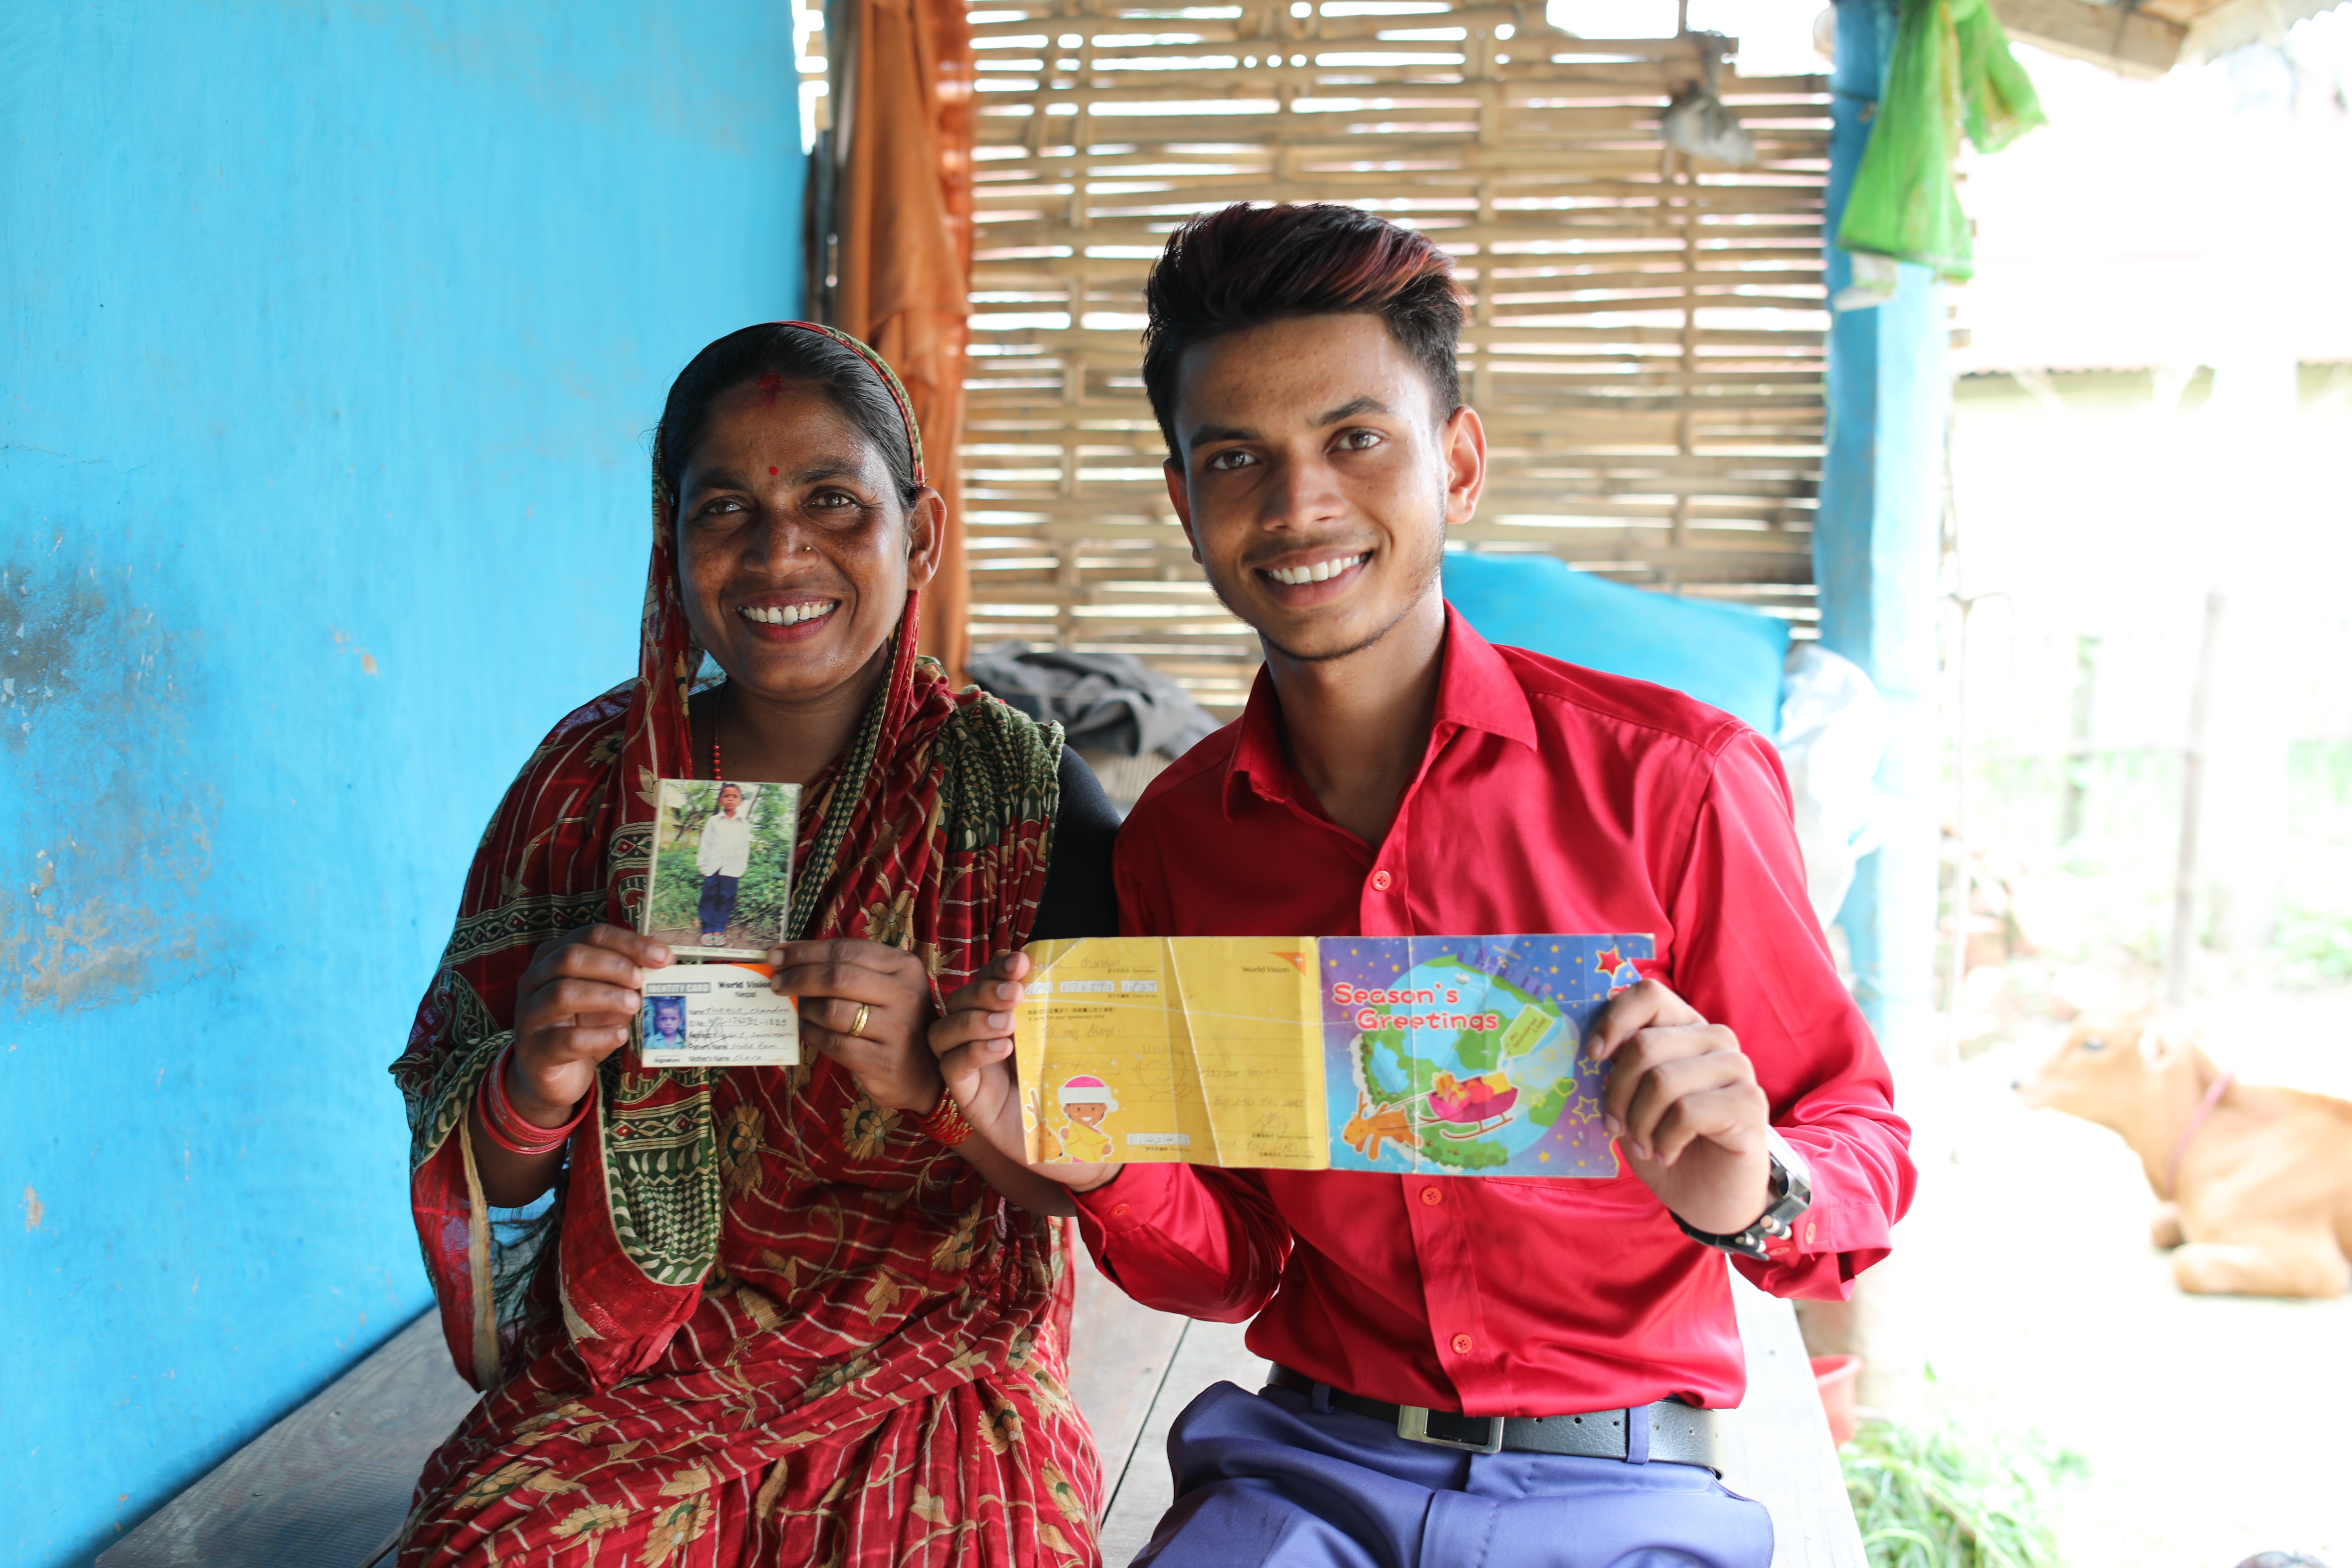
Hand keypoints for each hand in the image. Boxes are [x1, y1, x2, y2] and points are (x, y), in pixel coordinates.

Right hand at [512, 924, 671, 1125]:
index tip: (663, 957)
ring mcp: (530, 1014)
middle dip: (614, 965)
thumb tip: (662, 960)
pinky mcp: (536, 1049)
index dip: (629, 943)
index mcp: (554, 957)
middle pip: (571, 957)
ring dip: (606, 996)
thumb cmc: (583, 1027)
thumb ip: (627, 978)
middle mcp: (535, 980)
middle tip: (641, 981)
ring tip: (634, 1005)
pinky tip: (621, 1036)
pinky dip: (599, 1036)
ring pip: (563, 993)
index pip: (592, 935)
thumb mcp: (607, 997)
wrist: (555, 1075)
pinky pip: (567, 1039)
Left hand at [769, 938, 941, 1113]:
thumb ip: (850, 970)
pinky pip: (833, 1043)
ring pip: (832, 1011)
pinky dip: (813, 1034)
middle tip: (776, 982)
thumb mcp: (886, 987)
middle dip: (798, 977)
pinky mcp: (883, 1061)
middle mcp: (904, 993)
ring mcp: (896, 1028)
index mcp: (904, 966)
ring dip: (806, 1009)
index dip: (805, 951)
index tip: (777, 956)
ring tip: (800, 1010)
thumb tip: (792, 960)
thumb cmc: (896, 1022)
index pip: (845, 949)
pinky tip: (808, 1030)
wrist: (926, 1073)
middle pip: (837, 977)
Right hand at [929, 951, 1116, 1191]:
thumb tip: (1064, 970)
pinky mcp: (968, 1099)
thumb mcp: (1065, 1042)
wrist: (1079, 1142)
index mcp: (1003, 1018)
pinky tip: (1000, 1050)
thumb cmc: (1072, 1088)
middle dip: (985, 990)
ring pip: (943, 1032)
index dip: (997, 968)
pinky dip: (971, 1053)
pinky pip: (951, 1068)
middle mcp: (979, 1039)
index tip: (1022, 961)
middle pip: (959, 1001)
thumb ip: (1056, 1011)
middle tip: (1017, 994)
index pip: (986, 982)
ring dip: (973, 1020)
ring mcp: (970, 1070)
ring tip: (1007, 1022)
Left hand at [1587, 979, 1772, 1236]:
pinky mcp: (1749, 1102)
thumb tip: (1585, 1048)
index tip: (1593, 1056)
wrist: (1709, 1194)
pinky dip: (1664, 1141)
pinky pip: (1687, 1113)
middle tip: (1615, 1127)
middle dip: (1617, 1093)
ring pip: (1663, 1081)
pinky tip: (1667, 1154)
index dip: (1614, 1020)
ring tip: (1644, 1145)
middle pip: (1644, 1045)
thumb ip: (1616, 1068)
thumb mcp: (1630, 1101)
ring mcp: (1736, 1068)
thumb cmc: (1664, 1141)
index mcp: (1683, 1027)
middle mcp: (1714, 1038)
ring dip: (1640, 1123)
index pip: (1649, 994)